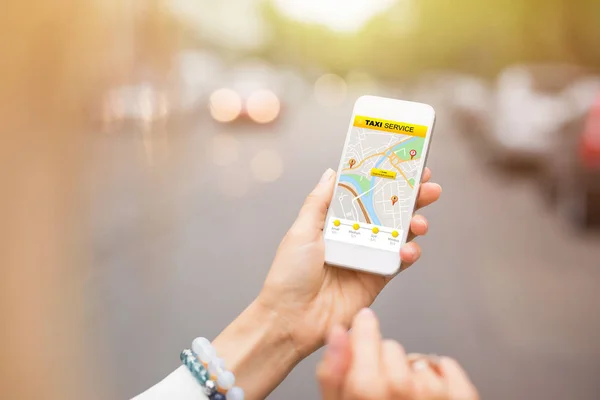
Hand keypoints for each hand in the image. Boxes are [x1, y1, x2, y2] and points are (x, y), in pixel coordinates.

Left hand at [258, 168, 441, 355]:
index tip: (405, 166)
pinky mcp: (377, 278)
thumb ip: (319, 202)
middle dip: (411, 198)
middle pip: (388, 212)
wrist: (292, 319)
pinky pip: (399, 261)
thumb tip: (332, 172)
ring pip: (399, 234)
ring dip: (415, 224)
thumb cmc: (289, 274)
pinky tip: (409, 250)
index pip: (365, 195)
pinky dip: (409, 253)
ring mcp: (367, 256)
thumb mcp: (301, 231)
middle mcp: (354, 236)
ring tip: (419, 223)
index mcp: (335, 222)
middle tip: (429, 187)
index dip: (385, 180)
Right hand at [317, 309, 478, 399]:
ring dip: (411, 370)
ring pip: (419, 360)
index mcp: (366, 394)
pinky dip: (440, 370)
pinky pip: (448, 367)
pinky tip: (428, 388)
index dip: (364, 330)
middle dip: (384, 359)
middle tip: (381, 385)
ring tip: (404, 396)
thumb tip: (338, 334)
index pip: (366, 338)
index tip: (364, 323)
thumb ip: (333, 374)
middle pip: (392, 348)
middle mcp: (402, 394)